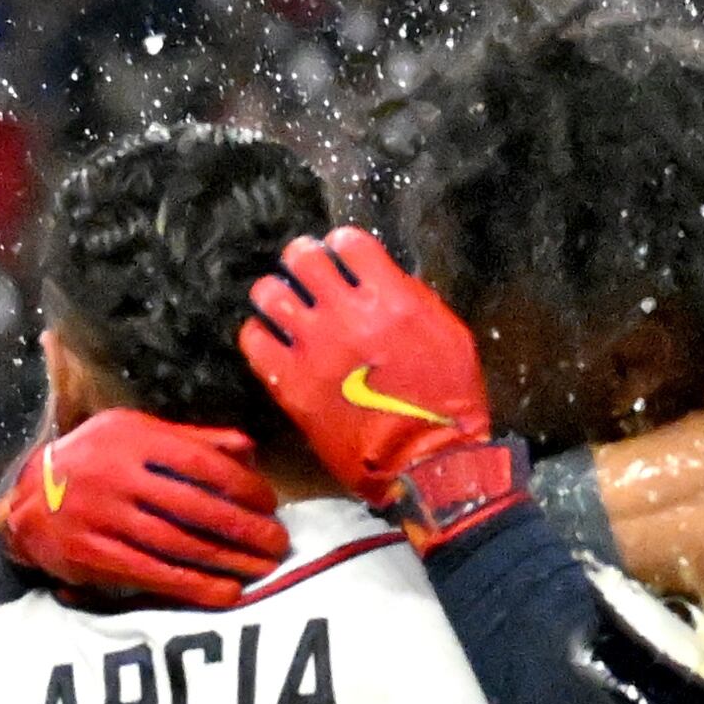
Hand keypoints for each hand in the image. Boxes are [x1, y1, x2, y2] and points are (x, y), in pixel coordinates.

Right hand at [0, 415, 288, 610]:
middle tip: (279, 543)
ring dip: (228, 560)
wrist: (27, 502)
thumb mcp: (135, 435)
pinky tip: (225, 592)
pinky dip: (194, 586)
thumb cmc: (95, 462)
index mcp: (132, 438)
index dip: (242, 485)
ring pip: (178, 543)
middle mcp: (115, 475)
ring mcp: (102, 517)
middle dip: (244, 528)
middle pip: (195, 506)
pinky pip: (153, 574)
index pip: (201, 463)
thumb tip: (248, 448)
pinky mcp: (93, 555)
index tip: (270, 503)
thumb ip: (191, 440)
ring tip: (262, 569)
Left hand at [239, 231, 492, 507]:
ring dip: (276, 293)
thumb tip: (383, 280)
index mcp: (391, 298)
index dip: (342, 245)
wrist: (427, 461)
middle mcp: (347, 315)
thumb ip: (412, 299)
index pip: (348, 242)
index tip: (341, 257)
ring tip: (284, 304)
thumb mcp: (448, 334)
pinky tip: (274, 342)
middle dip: (303, 259)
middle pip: (302, 258)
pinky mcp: (291, 384)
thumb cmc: (447, 402)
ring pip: (269, 293)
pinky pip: (254, 341)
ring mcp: (314, 349)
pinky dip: (260, 335)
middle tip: (306, 273)